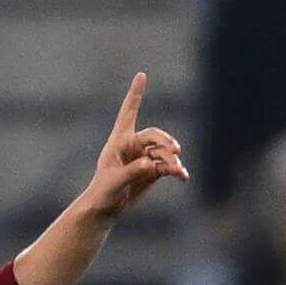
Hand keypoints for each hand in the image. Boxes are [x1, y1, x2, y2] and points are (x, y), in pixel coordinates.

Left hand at [79, 74, 188, 220]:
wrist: (106, 208)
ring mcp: (145, 157)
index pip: (129, 112)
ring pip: (164, 152)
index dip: (135, 94)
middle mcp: (133, 145)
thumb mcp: (113, 181)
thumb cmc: (102, 192)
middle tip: (174, 150)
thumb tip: (151, 163)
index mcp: (119, 141)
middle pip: (154, 135)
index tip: (141, 75)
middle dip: (165, 141)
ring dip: (172, 160)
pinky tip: (183, 176)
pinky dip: (176, 170)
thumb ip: (132, 171)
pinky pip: (168, 166)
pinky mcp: (153, 171)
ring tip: (178, 170)